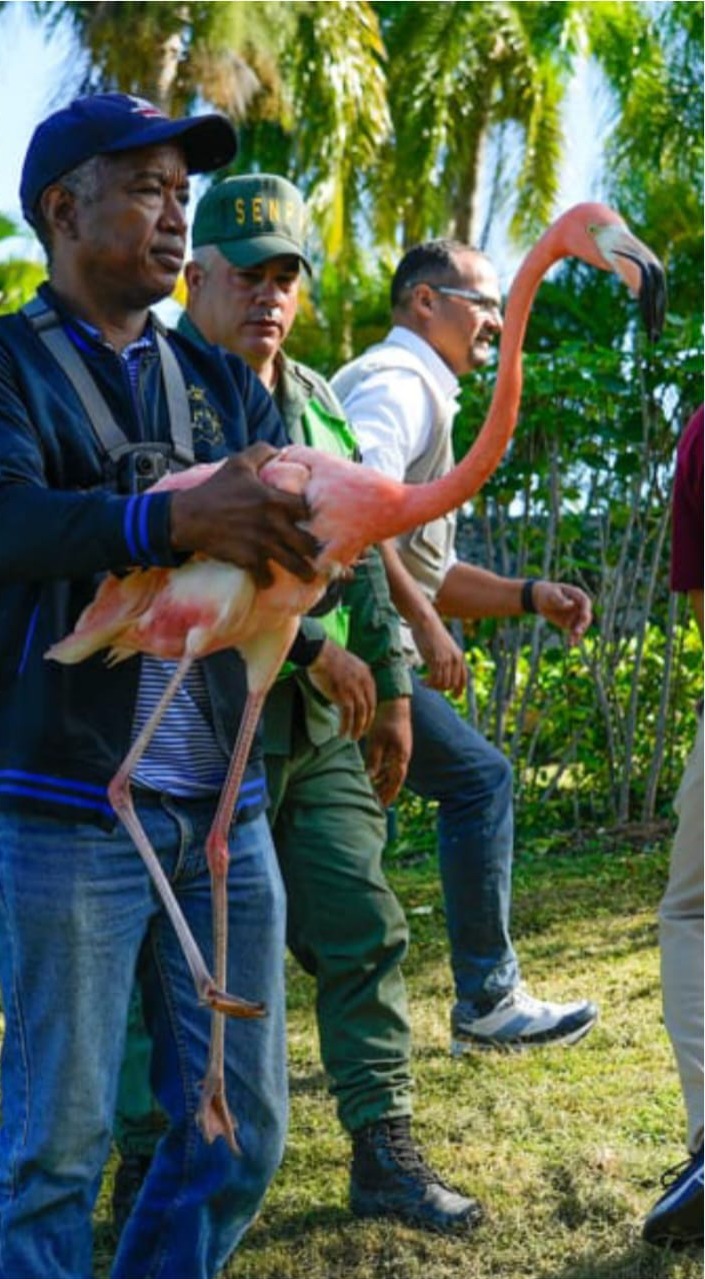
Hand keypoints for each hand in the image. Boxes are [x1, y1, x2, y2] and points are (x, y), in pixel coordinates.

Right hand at [170, 443, 317, 587]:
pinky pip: (266, 576)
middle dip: (313, 549)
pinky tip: (269, 579)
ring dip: (302, 571)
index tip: (310, 521)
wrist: (188, 517)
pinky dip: (267, 579)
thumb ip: (261, 453)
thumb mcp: (238, 463)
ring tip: (309, 576)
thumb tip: (278, 450)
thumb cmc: (214, 489)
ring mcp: (261, 544)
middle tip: (316, 553)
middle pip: (306, 542)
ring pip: (292, 563)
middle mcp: (272, 523)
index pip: (306, 509)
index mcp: (273, 499)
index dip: (310, 515)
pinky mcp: (248, 560)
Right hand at [306, 640, 376, 738]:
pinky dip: (346, 726)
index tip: (365, 721)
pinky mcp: (343, 695)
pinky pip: (348, 716)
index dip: (369, 712)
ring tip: (352, 737)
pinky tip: (342, 733)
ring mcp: (354, 689)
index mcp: (366, 673)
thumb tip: (347, 693)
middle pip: (369, 708)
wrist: (318, 652)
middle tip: (361, 733)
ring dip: (357, 728)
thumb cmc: (326, 657)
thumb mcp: (347, 665)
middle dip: (365, 723)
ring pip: (360, 714)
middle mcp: (363, 682)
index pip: (372, 697)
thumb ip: (352, 678)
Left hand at [365, 698, 411, 805]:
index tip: (382, 805)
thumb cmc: (386, 720)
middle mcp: (403, 755)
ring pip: (392, 770)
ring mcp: (401, 749)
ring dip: (384, 781)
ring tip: (374, 790)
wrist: (394, 701)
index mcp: (401, 756)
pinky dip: (383, 770)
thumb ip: (374, 759)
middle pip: (395, 778)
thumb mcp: (377, 740)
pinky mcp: (396, 743)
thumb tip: (369, 777)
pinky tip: (375, 773)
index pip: (396, 781)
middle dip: (386, 790)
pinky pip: (390, 762)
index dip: (389, 793)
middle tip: (377, 802)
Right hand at [412, 611, 467, 696]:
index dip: (459, 690)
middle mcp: (456, 659)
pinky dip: (428, 684)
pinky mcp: (436, 660)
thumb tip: (444, 673)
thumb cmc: (432, 634)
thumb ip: (447, 659)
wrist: (426, 622)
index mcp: (460, 656)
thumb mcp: (445, 647)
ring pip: (443, 684)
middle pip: (452, 684)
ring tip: (425, 683)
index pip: (463, 679)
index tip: (454, 697)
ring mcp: (446, 660)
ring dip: (433, 687)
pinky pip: (434, 680)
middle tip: (431, 685)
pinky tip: (421, 681)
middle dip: (441, 689)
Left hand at [533, 581, 591, 644]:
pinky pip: (574, 631)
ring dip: (578, 633)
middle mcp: (579, 606)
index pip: (586, 603)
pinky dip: (573, 637)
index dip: (586, 610)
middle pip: (585, 616)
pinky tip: (571, 644)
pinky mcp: (570, 623)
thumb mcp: (551, 594)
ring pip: (581, 626)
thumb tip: (571, 604)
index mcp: (577, 595)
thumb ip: (561, 599)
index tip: (584, 616)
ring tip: (572, 641)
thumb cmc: (546, 593)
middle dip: (582, 624)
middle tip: (577, 631)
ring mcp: (575, 615)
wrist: (539, 600)